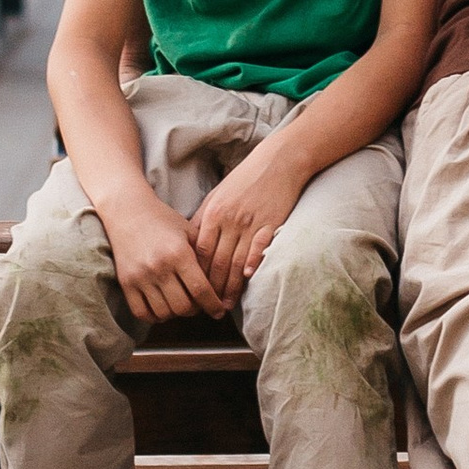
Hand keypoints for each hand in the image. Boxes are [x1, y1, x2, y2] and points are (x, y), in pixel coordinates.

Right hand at [100, 189, 226, 323]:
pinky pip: (141, 312)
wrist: (128, 211)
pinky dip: (155, 316)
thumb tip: (220, 284)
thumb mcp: (189, 231)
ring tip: (181, 304)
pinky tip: (163, 308)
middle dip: (195, 310)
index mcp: (179, 253)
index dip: (213, 305)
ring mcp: (140, 276)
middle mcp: (159, 267)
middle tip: (199, 305)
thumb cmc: (163, 220)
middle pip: (183, 306)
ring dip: (176, 314)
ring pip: (164, 312)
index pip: (200, 289)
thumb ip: (204, 256)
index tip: (219, 311)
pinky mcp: (125, 282)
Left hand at [189, 141, 310, 307]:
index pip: (199, 252)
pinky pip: (259, 247)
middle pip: (216, 261)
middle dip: (211, 288)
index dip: (195, 275)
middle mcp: (229, 220)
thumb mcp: (217, 194)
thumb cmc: (245, 179)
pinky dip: (252, 263)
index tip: (193, 292)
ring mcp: (250, 222)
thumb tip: (190, 244)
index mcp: (212, 213)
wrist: (278, 161)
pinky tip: (247, 278)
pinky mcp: (270, 223)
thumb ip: (203, 219)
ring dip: (230, 285)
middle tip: (208, 307)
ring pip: (236, 261)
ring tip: (225, 304)